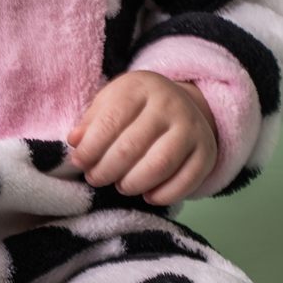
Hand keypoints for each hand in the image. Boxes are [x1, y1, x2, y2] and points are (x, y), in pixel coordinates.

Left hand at [66, 71, 216, 204]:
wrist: (179, 103)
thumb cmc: (134, 107)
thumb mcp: (109, 103)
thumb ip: (91, 122)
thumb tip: (76, 141)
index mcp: (140, 87)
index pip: (110, 122)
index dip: (90, 148)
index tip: (79, 161)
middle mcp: (170, 104)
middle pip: (131, 147)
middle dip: (106, 170)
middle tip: (96, 178)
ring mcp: (192, 127)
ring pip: (159, 166)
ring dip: (132, 184)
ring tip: (120, 185)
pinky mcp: (206, 151)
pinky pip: (186, 182)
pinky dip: (163, 195)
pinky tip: (147, 195)